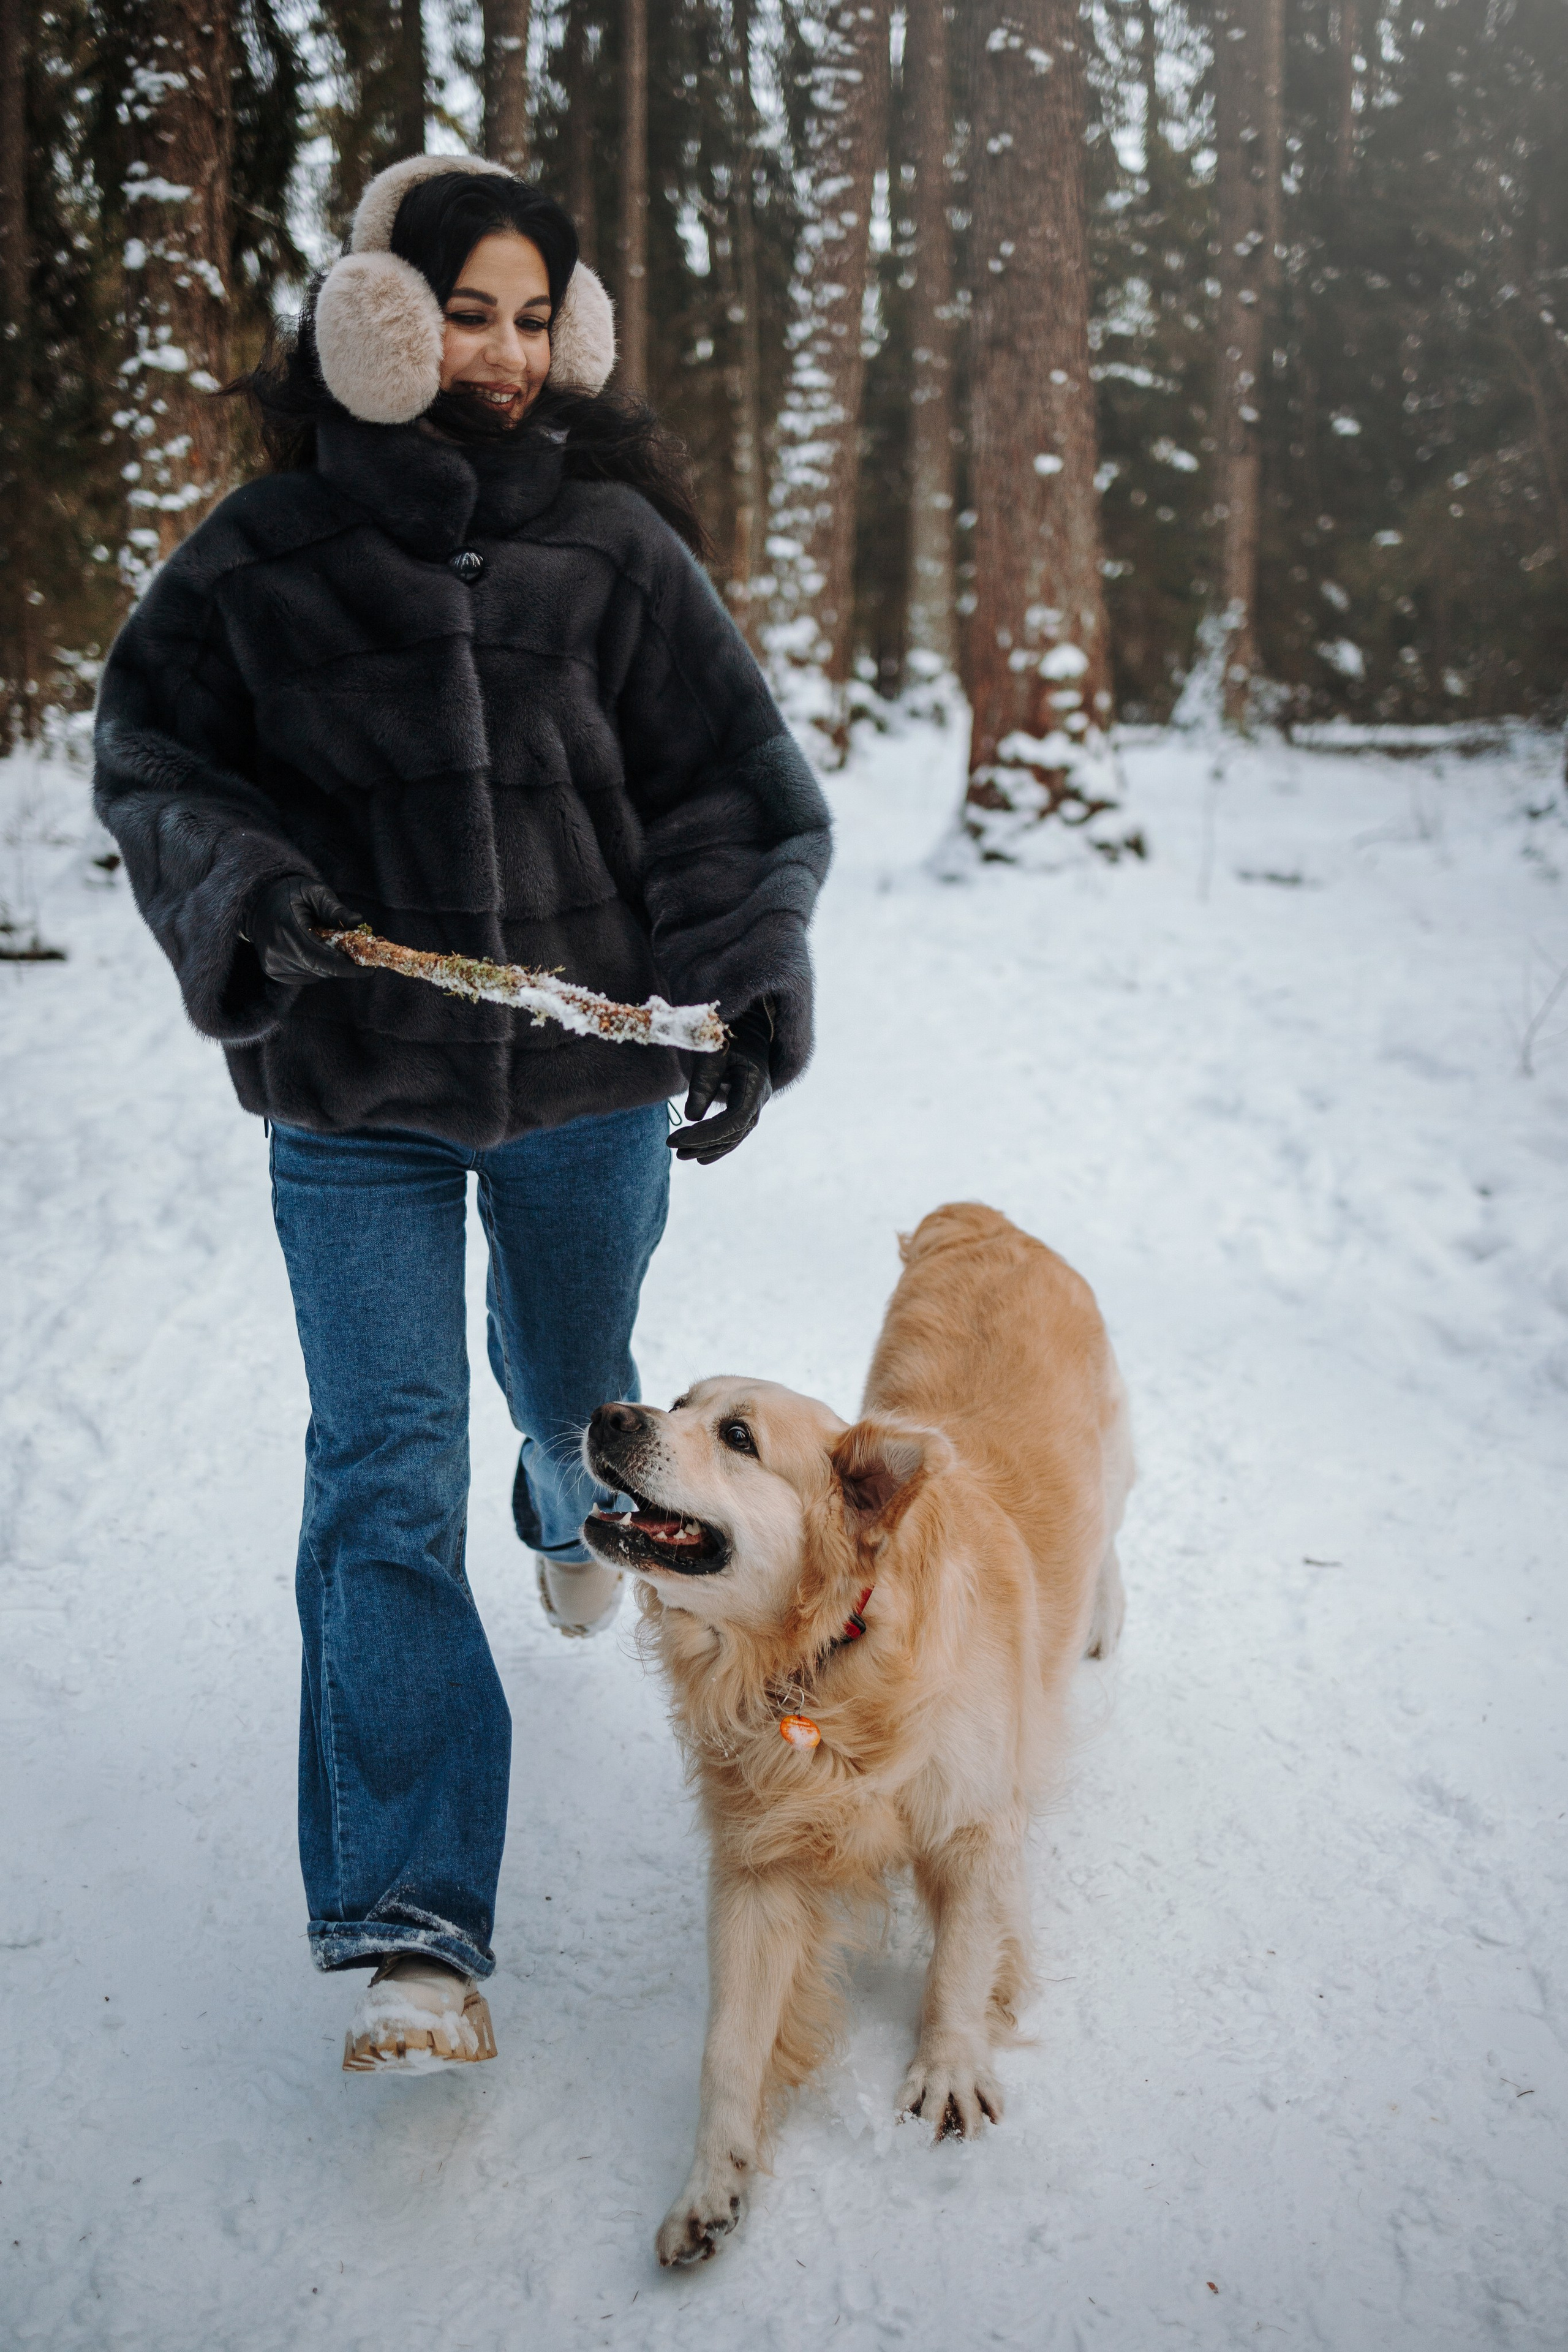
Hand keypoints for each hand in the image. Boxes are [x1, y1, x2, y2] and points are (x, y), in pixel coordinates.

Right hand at [243, 876, 363, 984]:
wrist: (258, 902)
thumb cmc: (291, 893)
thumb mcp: (314, 891)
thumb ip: (335, 908)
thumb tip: (358, 922)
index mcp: (286, 928)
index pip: (319, 957)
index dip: (345, 967)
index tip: (368, 970)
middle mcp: (276, 950)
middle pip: (319, 968)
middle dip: (342, 964)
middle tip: (358, 954)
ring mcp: (272, 963)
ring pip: (314, 974)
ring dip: (328, 964)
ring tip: (326, 943)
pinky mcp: (272, 971)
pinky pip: (305, 976)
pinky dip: (316, 967)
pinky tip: (312, 949)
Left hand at [667, 999, 773, 1165]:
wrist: (745, 1022)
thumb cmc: (727, 1032)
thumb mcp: (712, 1051)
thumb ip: (703, 1081)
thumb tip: (691, 1116)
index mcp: (754, 1083)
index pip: (734, 1121)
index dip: (707, 1134)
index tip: (678, 1138)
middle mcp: (759, 1097)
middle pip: (734, 1132)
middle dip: (703, 1143)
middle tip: (673, 1147)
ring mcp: (754, 1102)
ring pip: (734, 1136)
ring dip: (708, 1148)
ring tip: (681, 1155)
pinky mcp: (745, 1104)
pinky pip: (734, 1131)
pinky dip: (717, 1144)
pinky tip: (700, 1156)